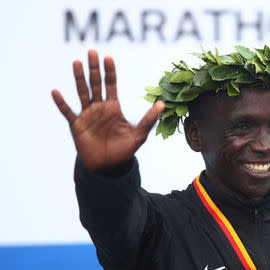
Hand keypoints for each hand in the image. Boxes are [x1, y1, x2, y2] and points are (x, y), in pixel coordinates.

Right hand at [52, 50, 164, 170]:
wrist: (108, 167)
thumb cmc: (124, 150)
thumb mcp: (139, 135)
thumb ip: (149, 119)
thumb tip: (162, 104)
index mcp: (113, 107)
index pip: (111, 85)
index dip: (110, 72)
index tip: (108, 57)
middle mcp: (99, 108)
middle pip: (95, 83)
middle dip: (94, 68)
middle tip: (92, 51)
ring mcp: (87, 115)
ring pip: (82, 92)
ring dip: (79, 78)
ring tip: (76, 62)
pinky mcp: (77, 126)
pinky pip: (67, 112)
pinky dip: (61, 103)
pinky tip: (56, 91)